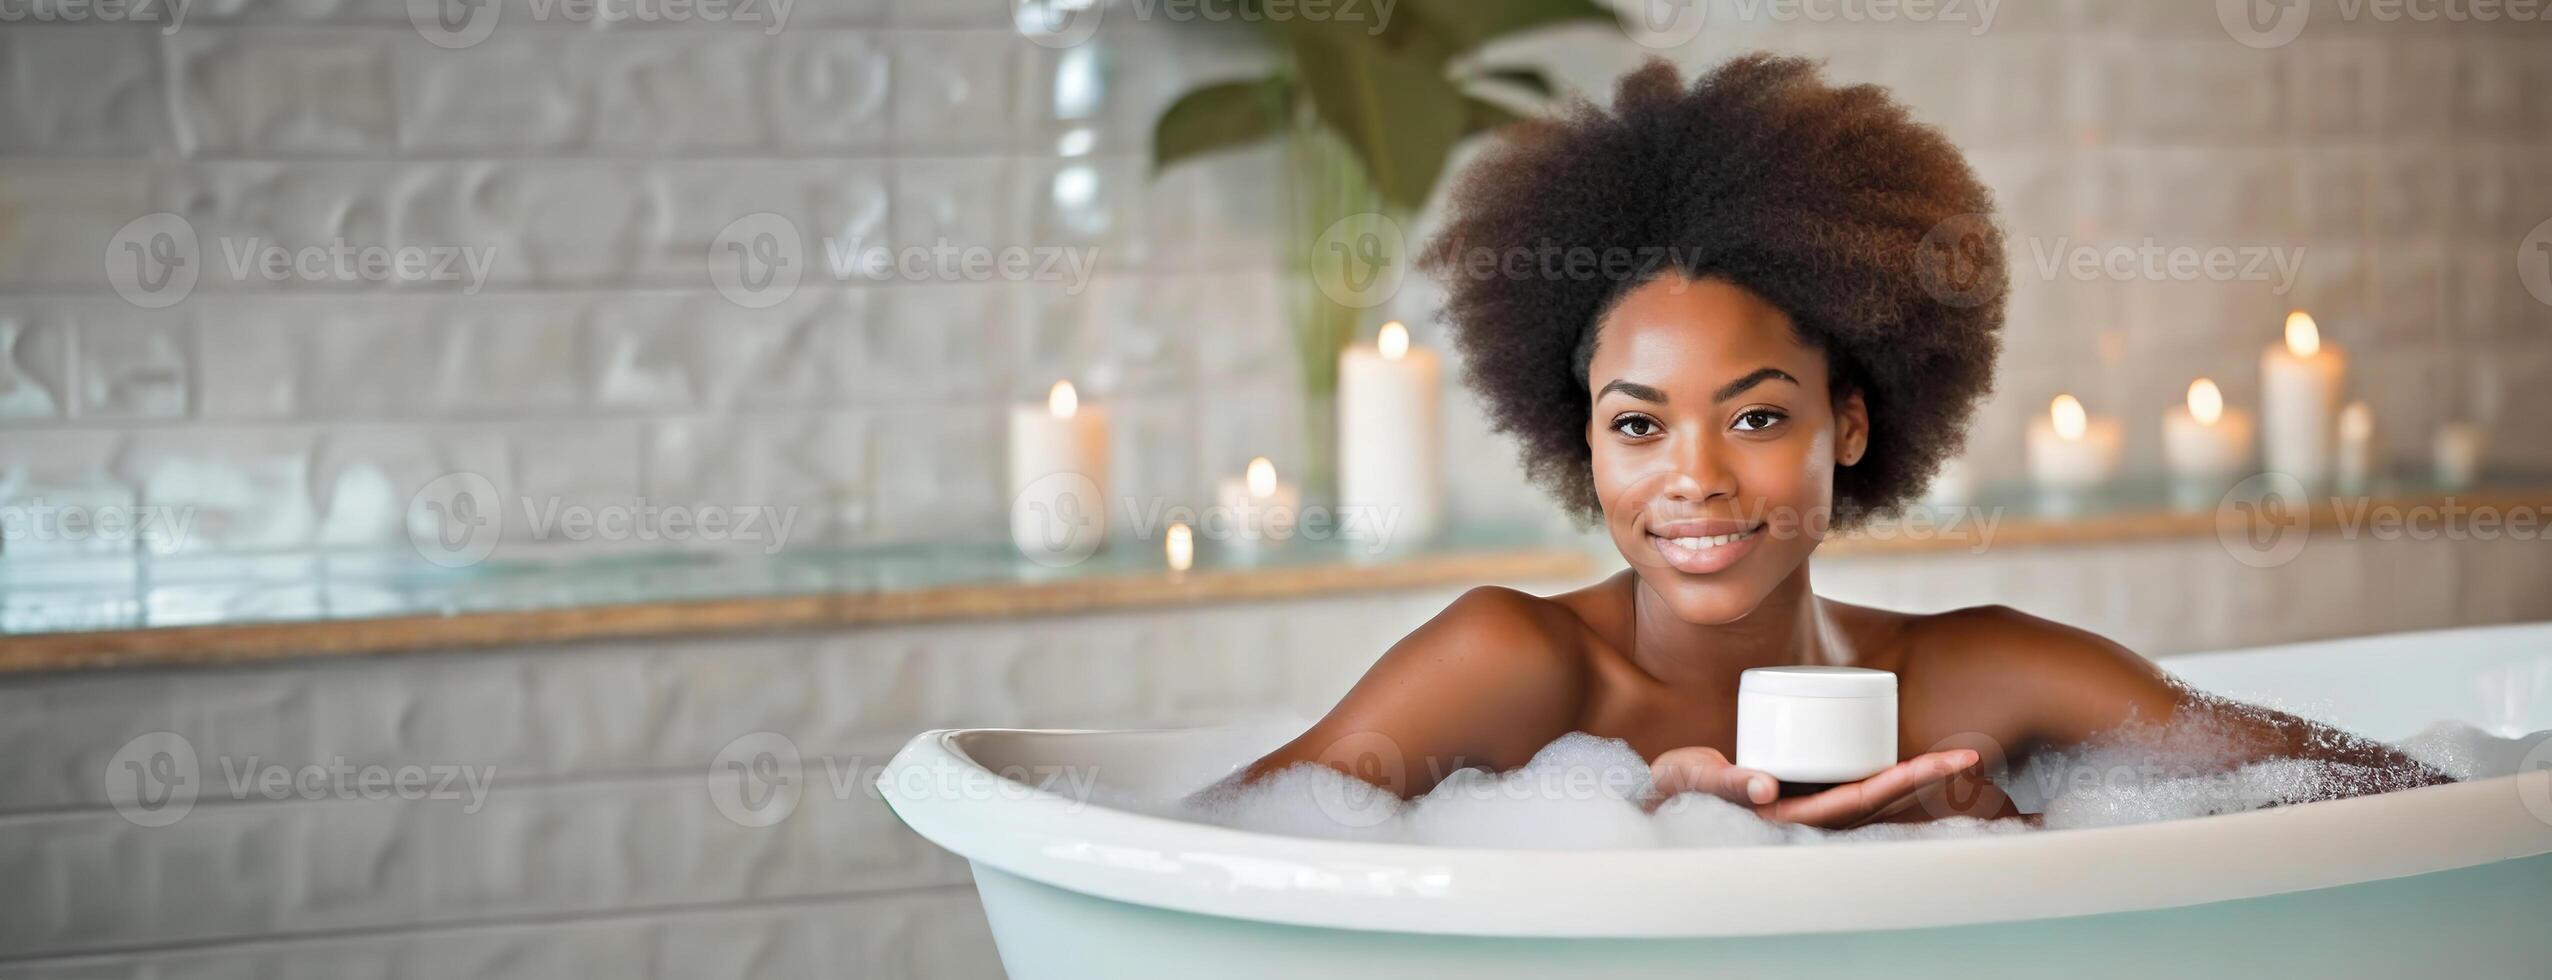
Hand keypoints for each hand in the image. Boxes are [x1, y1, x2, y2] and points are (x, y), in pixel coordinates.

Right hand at [1647, 746, 1981, 828]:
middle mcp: (1806, 813)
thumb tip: (1767, 787)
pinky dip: (1884, 770)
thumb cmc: (1676, 787)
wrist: (1662, 793)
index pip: (1857, 799)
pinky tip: (1908, 755)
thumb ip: (1723, 783)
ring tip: (1954, 756)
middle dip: (1924, 777)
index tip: (1940, 762)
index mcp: (1788, 816)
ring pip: (1871, 791)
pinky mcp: (1802, 786)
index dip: (1901, 780)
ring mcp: (1808, 801)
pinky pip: (1854, 781)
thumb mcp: (1690, 779)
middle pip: (1878, 796)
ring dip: (1912, 776)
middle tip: (1968, 754)